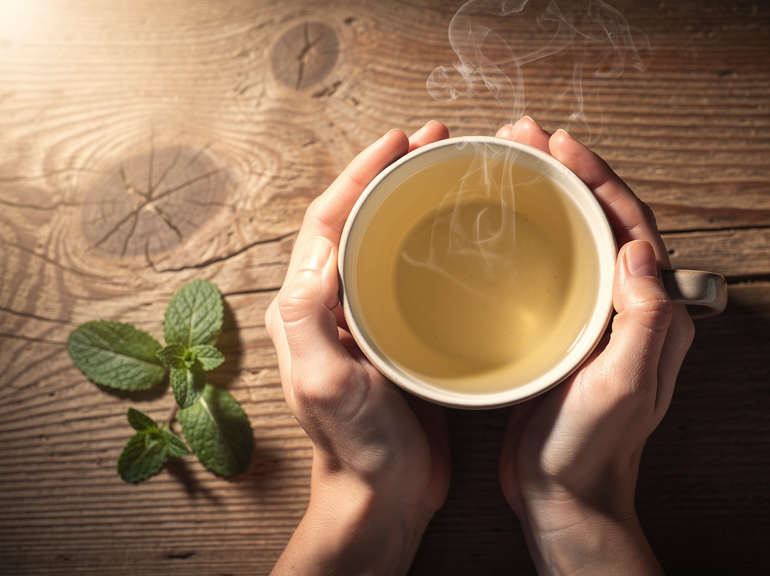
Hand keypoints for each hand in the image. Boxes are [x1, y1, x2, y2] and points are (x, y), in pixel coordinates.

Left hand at [266, 121, 452, 575]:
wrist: (382, 499)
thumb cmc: (356, 448)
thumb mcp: (327, 382)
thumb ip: (310, 315)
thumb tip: (321, 246)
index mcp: (309, 307)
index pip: (329, 219)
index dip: (360, 173)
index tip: (398, 141)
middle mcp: (333, 306)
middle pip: (357, 219)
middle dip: (389, 173)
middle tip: (433, 141)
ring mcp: (366, 321)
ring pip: (384, 240)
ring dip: (411, 200)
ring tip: (448, 171)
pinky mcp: (398, 338)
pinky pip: (409, 274)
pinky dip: (430, 242)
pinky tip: (461, 235)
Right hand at [498, 118, 694, 574]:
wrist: (564, 499)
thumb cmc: (590, 452)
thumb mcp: (621, 388)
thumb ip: (642, 322)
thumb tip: (641, 249)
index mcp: (654, 315)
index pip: (634, 226)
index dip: (602, 180)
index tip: (563, 146)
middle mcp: (632, 309)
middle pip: (607, 221)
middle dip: (573, 174)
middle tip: (528, 139)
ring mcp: (598, 319)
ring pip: (581, 239)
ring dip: (554, 197)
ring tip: (516, 165)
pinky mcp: (566, 333)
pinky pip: (557, 269)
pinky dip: (536, 236)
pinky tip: (506, 226)